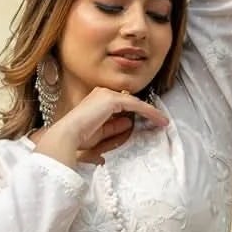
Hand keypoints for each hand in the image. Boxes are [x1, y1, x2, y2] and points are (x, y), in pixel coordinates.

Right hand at [31, 86, 168, 168]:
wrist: (68, 136)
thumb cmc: (79, 138)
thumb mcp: (101, 134)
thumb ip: (114, 127)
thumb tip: (129, 123)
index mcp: (97, 101)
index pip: (121, 105)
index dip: (136, 113)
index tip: (149, 122)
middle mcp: (103, 94)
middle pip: (130, 101)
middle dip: (146, 111)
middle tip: (160, 121)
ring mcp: (108, 95)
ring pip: (136, 103)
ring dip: (151, 112)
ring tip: (164, 122)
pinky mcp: (114, 99)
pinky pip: (137, 105)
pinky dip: (150, 112)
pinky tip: (160, 120)